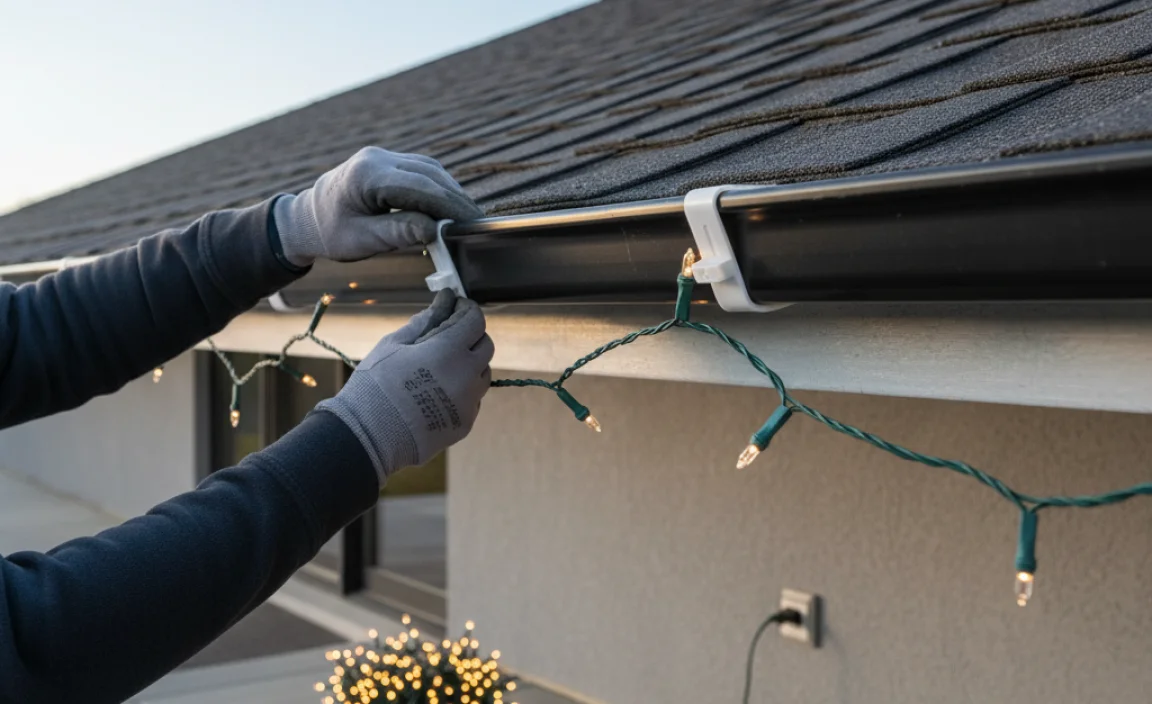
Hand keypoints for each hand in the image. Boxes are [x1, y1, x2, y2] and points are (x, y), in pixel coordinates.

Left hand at [273, 147, 482, 266]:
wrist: (306, 218)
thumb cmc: (329, 232)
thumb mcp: (360, 240)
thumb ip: (398, 232)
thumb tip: (436, 230)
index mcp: (366, 175)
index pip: (419, 187)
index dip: (449, 205)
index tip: (470, 223)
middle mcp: (377, 158)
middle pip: (429, 174)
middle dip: (456, 199)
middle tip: (477, 223)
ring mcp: (383, 157)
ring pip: (430, 170)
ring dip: (450, 192)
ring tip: (467, 217)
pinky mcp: (389, 163)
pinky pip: (422, 171)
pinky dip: (439, 188)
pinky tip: (450, 207)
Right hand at [317, 290, 492, 484]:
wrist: (368, 435)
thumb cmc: (376, 384)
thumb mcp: (394, 344)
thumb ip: (424, 322)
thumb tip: (442, 303)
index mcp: (449, 351)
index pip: (475, 320)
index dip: (467, 309)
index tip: (456, 306)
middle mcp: (467, 376)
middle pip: (486, 346)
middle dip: (471, 336)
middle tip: (449, 334)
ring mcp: (469, 402)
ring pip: (483, 374)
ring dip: (470, 364)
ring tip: (442, 366)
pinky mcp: (465, 423)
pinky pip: (473, 399)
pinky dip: (463, 390)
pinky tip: (438, 392)